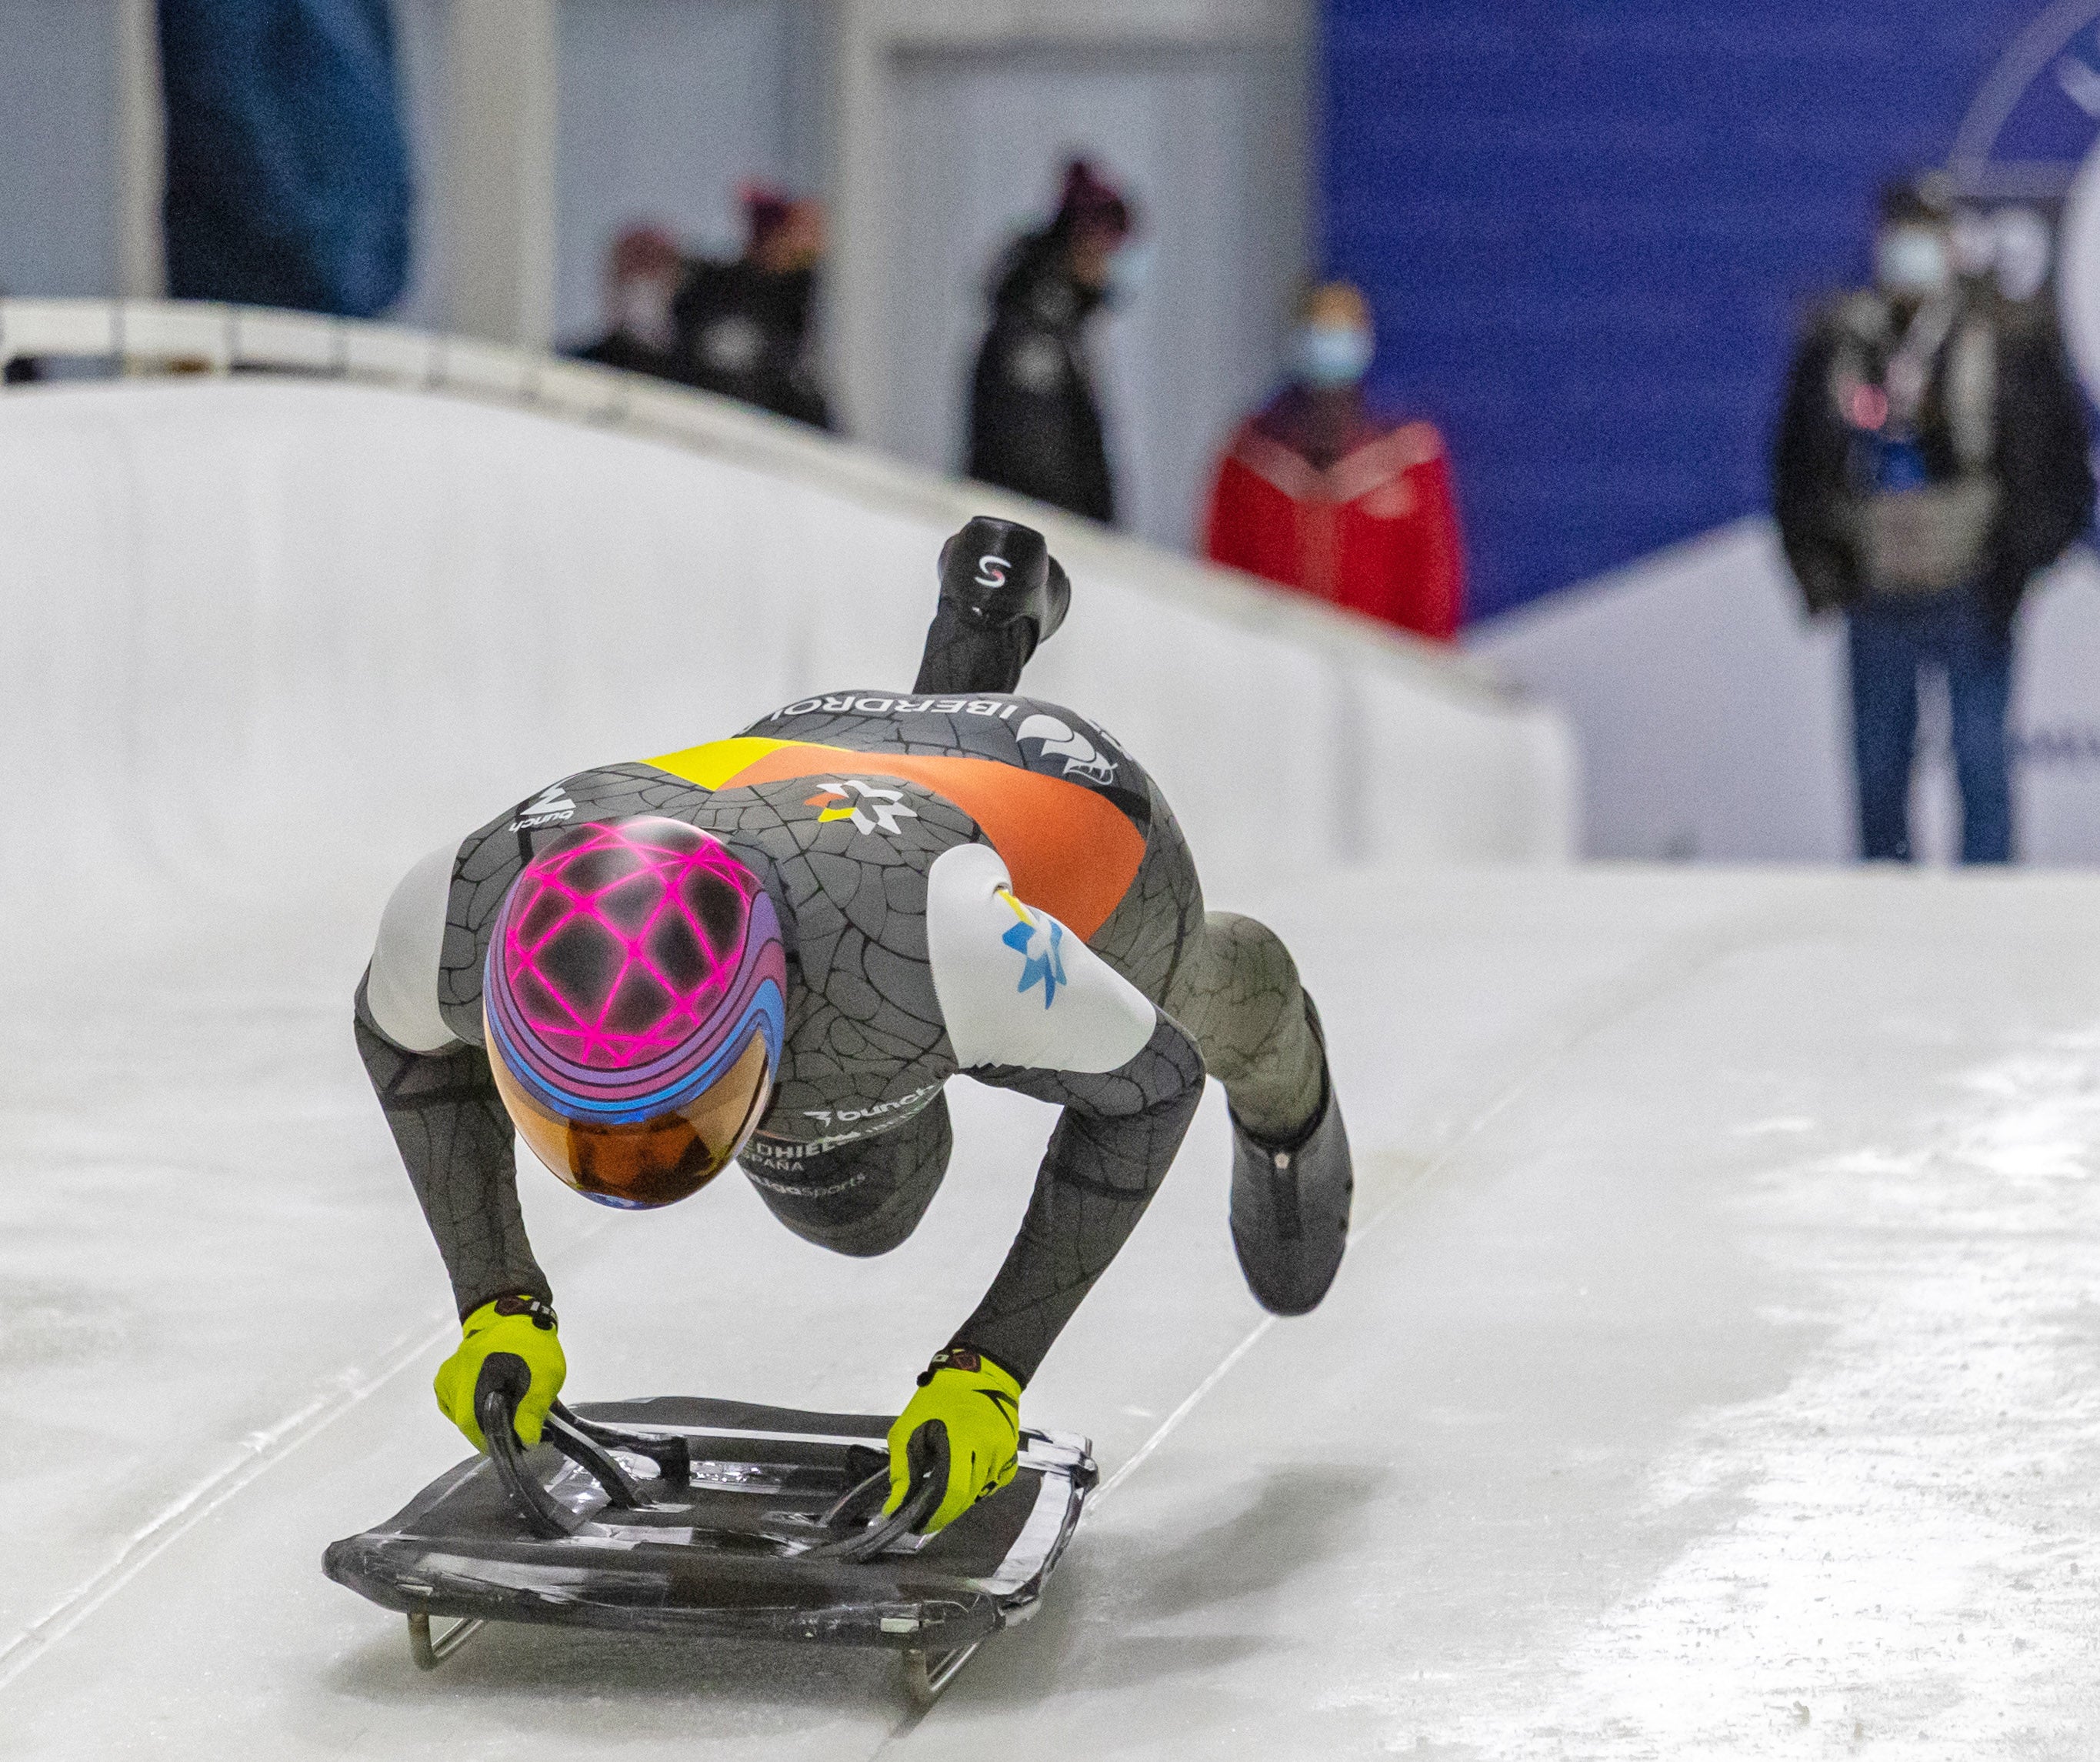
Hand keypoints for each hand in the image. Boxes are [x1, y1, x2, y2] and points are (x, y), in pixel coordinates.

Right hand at [433, 1295, 564, 1449]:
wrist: (511, 1314)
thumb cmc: (532, 1345)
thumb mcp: (545, 1376)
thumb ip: (534, 1409)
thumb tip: (526, 1442)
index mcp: (475, 1382)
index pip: (480, 1432)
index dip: (501, 1441)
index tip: (521, 1439)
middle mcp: (453, 1384)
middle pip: (471, 1426)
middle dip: (495, 1429)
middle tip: (519, 1423)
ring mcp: (445, 1381)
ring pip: (464, 1418)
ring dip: (485, 1418)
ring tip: (508, 1403)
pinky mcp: (443, 1379)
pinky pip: (456, 1407)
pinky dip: (473, 1408)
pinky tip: (489, 1396)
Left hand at [885, 1346, 1020, 1532]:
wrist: (978, 1373)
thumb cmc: (937, 1400)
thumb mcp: (907, 1430)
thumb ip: (902, 1472)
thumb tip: (893, 1511)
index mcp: (961, 1439)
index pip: (953, 1491)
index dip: (936, 1514)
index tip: (920, 1524)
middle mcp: (989, 1448)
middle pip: (968, 1496)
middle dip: (946, 1509)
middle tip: (927, 1511)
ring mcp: (1004, 1452)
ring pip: (981, 1492)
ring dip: (962, 1496)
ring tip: (944, 1484)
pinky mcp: (1012, 1454)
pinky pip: (995, 1482)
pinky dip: (980, 1485)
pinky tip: (967, 1473)